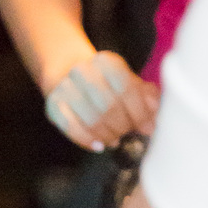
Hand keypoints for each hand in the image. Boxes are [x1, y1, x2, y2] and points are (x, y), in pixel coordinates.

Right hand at [44, 51, 158, 151]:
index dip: (139, 112)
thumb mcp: (130, 83)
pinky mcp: (53, 105)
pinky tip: (99, 145)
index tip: (147, 128)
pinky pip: (71, 128)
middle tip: (128, 133)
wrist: (69, 76)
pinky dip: (87, 140)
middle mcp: (82, 71)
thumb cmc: (107, 85)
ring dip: (107, 135)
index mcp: (106, 62)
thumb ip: (146, 96)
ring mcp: (64, 88)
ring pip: (91, 120)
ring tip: (115, 139)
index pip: (126, 88)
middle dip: (123, 126)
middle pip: (109, 106)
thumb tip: (154, 111)